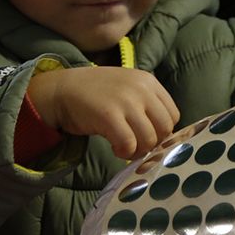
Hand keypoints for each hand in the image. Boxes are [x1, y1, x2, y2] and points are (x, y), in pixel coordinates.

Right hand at [29, 67, 180, 159]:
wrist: (62, 90)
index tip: (146, 136)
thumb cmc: (96, 94)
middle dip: (152, 143)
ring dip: (138, 150)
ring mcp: (125, 101)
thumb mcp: (128, 89)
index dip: (162, 131)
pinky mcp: (109, 115)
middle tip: (135, 145)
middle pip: (165, 128)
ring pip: (149, 139)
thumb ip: (146, 105)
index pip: (173, 115)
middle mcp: (141, 89)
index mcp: (148, 81)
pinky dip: (124, 152)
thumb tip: (164, 138)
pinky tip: (114, 147)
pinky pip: (129, 144)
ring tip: (123, 147)